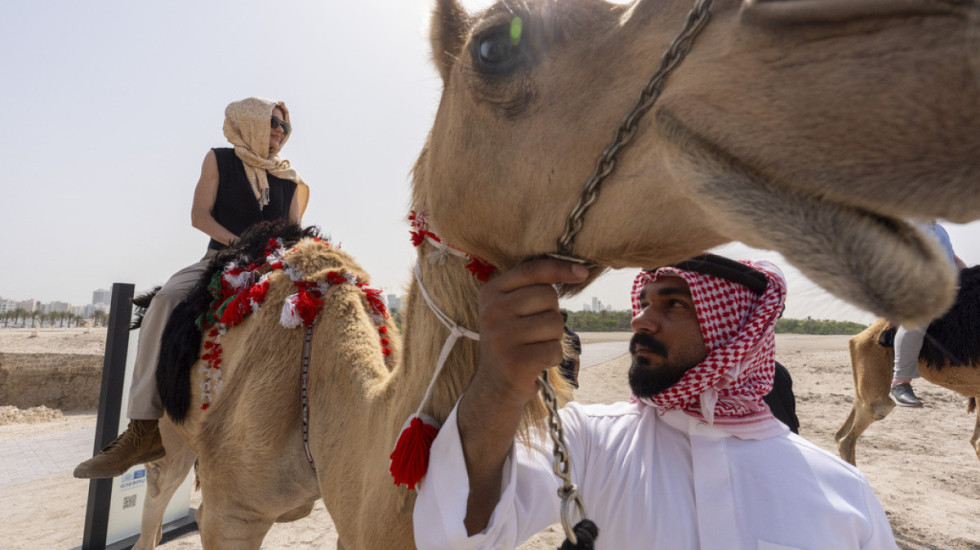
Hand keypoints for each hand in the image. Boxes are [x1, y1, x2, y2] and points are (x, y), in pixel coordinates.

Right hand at [470, 259, 589, 407]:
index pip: (531, 270)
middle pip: (548, 295)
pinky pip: (555, 349)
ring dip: (553, 338)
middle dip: (552, 313)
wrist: (495, 386)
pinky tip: (535, 363)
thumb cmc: (513, 341)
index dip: (560, 268)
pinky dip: (552, 357)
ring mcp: (502, 337)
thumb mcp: (511, 308)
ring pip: (555, 323)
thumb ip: (533, 286)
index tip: (583, 272)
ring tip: (533, 347)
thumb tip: (579, 270)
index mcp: (490, 293)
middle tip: (534, 331)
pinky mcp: (516, 361)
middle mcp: (492, 312)